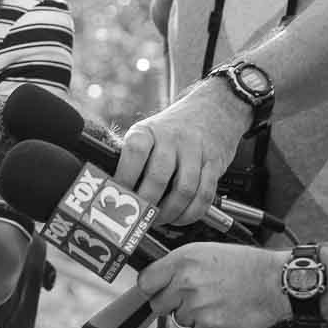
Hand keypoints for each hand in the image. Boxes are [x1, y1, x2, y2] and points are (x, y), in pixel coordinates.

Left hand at [117, 81, 246, 227]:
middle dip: (147, 205)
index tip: (119, 196)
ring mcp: (195, 151)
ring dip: (171, 213)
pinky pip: (205, 194)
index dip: (125, 177)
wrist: (213, 108)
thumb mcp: (148, 132)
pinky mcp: (214, 164)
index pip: (134, 152)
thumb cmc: (172, 128)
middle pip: (158, 177)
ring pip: (184, 190)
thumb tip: (112, 190)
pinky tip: (182, 217)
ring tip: (161, 219)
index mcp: (148, 131)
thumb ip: (133, 158)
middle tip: (141, 217)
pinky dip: (192, 213)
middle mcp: (172, 138)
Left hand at [137, 243, 286, 327]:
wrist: (273, 282)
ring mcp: (195, 305)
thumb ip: (181, 265)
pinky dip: (206, 326)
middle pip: (158, 304)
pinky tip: (221, 312)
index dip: (151, 287)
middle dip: (171, 303)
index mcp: (183, 260)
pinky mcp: (207, 325)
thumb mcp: (207, 252)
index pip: (146, 281)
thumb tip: (161, 278)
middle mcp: (185, 282)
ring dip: (191, 315)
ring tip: (213, 302)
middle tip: (189, 298)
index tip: (155, 290)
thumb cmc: (245, 265)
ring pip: (178, 319)